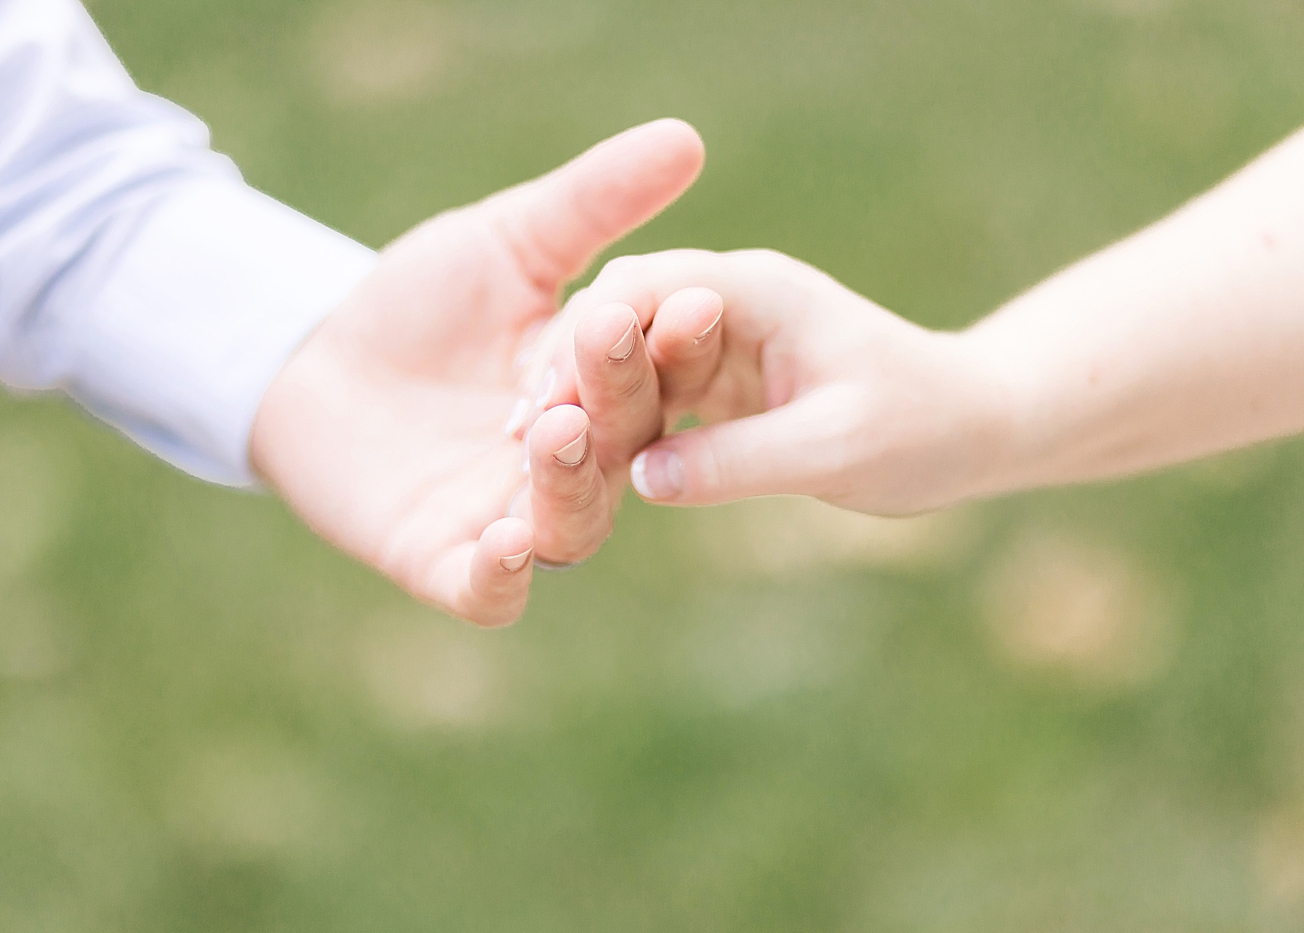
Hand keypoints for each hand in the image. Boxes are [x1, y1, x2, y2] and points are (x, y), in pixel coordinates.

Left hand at [249, 121, 704, 625]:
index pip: (659, 374)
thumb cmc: (420, 301)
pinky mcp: (442, 561)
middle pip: (622, 448)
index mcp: (601, 393)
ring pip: (571, 524)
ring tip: (557, 426)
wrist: (308, 354)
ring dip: (571, 481)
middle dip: (618, 394)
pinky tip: (506, 540)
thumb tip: (686, 135)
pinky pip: (489, 590)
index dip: (677, 344)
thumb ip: (593, 202)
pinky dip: (503, 574)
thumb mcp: (508, 242)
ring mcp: (510, 517)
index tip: (695, 296)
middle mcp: (573, 465)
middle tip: (605, 337)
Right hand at [525, 248, 1010, 515]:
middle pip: (619, 317)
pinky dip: (611, 424)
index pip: (644, 289)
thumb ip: (740, 461)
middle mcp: (726, 303)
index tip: (538, 402)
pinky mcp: (715, 382)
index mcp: (753, 289)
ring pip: (624, 358)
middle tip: (514, 432)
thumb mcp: (836, 449)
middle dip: (564, 367)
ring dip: (578, 398)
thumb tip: (642, 483)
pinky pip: (647, 396)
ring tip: (525, 453)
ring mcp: (716, 341)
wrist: (971, 429)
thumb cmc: (922, 428)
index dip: (582, 342)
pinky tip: (573, 466)